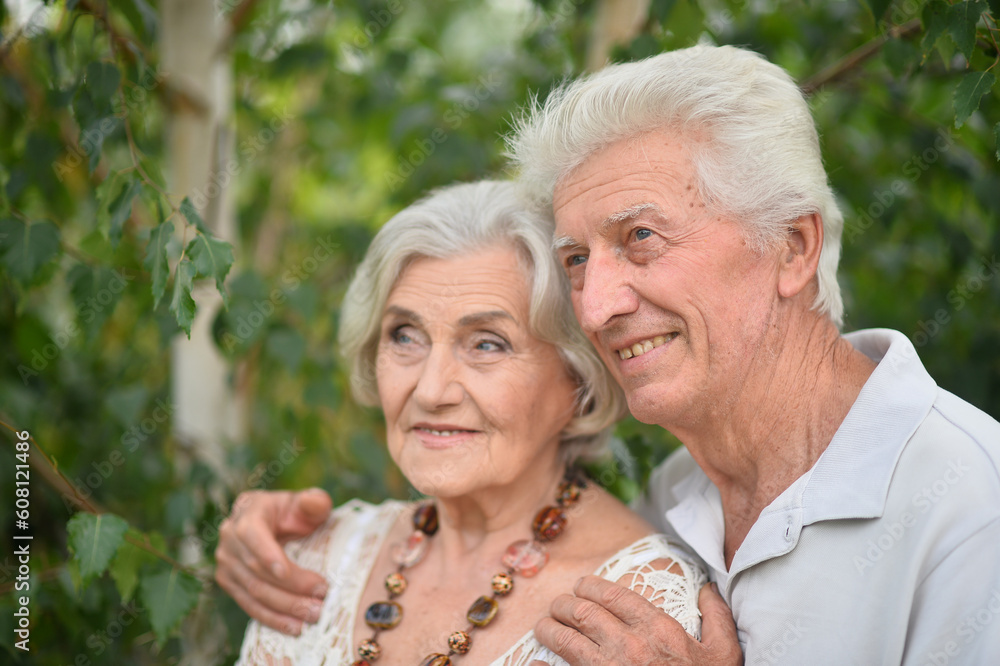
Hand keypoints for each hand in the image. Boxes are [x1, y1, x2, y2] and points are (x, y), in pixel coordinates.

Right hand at [215, 488, 331, 634]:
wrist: (275, 523)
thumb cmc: (293, 511)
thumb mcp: (306, 502)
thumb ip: (314, 501)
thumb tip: (314, 502)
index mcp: (248, 510)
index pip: (251, 534)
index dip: (266, 554)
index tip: (285, 572)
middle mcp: (230, 536)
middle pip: (256, 569)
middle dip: (291, 587)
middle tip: (320, 599)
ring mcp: (226, 561)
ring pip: (253, 591)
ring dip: (285, 607)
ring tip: (313, 615)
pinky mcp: (229, 582)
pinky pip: (249, 605)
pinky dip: (272, 618)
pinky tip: (295, 627)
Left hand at [533, 576, 742, 664]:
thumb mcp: (724, 653)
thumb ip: (717, 616)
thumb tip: (709, 586)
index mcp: (655, 629)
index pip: (612, 593)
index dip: (591, 584)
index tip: (582, 585)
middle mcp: (627, 646)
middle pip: (581, 611)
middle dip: (564, 603)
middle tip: (558, 604)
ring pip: (565, 639)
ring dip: (549, 629)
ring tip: (544, 627)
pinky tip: (534, 663)